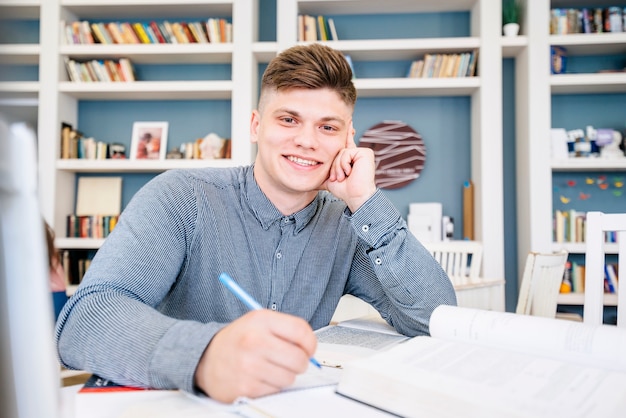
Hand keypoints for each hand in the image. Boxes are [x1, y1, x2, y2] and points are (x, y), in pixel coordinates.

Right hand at [194, 310, 316, 402]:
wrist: (206, 358)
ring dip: (284, 375)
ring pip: (290, 378)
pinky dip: (271, 386)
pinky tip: (258, 377)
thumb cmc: (238, 340)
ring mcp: (249, 366)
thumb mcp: (258, 322)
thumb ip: (286, 329)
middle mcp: (254, 341)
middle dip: (299, 362)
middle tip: (289, 360)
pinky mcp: (246, 388)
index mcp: (260, 320)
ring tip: (269, 367)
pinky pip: (276, 390)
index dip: (310, 343)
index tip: (308, 348)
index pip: (301, 331)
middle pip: (300, 358)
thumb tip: (311, 347)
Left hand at [324, 124, 376, 212]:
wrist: (355, 196)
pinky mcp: (365, 153)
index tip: (348, 120)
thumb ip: (321, 172)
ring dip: (338, 167)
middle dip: (334, 166)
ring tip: (342, 177)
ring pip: (341, 152)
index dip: (346, 132)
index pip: (344, 143)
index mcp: (350, 158)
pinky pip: (347, 153)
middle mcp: (357, 153)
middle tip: (339, 178)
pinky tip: (348, 172)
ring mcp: (362, 152)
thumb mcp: (328, 178)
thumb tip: (305, 174)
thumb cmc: (344, 190)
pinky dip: (344, 164)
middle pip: (337, 151)